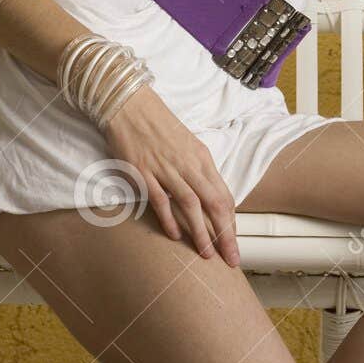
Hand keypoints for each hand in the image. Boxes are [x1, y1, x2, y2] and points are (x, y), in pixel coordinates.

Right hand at [103, 84, 241, 266]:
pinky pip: (160, 200)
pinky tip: (175, 236)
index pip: (224, 195)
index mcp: (202, 157)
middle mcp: (188, 164)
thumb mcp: (187, 145)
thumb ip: (198, 170)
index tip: (234, 241)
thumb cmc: (158, 125)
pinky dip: (169, 219)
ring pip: (190, 205)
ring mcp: (165, 169)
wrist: (129, 104)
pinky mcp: (143, 172)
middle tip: (231, 259)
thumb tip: (208, 196)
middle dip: (225, 235)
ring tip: (207, 254)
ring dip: (201, 232)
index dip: (231, 221)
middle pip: (214, 204)